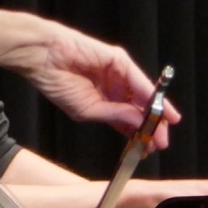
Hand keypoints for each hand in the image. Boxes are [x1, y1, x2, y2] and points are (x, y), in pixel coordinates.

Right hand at [18, 24, 181, 148]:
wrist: (44, 59)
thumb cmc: (59, 84)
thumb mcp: (89, 110)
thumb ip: (115, 116)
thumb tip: (139, 124)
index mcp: (104, 100)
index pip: (128, 119)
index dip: (140, 133)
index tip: (150, 148)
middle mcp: (115, 87)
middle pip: (139, 108)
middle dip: (151, 126)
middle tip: (160, 143)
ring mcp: (118, 73)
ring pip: (143, 95)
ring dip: (155, 113)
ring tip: (162, 131)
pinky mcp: (119, 60)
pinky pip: (137, 79)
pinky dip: (149, 94)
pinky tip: (158, 108)